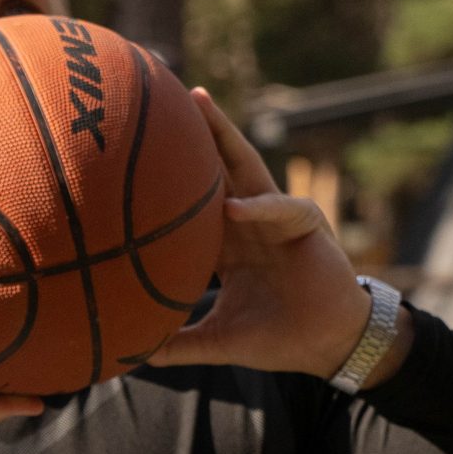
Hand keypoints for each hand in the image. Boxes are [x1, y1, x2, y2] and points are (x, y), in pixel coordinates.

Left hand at [150, 90, 396, 379]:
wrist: (324, 347)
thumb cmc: (275, 338)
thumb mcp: (217, 339)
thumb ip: (177, 344)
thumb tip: (129, 358)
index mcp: (226, 240)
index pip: (190, 198)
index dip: (165, 172)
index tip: (128, 147)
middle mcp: (248, 219)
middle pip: (214, 166)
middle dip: (192, 131)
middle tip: (159, 95)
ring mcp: (276, 217)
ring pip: (248, 167)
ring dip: (226, 135)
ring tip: (200, 106)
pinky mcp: (307, 225)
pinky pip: (283, 209)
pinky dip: (260, 209)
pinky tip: (234, 209)